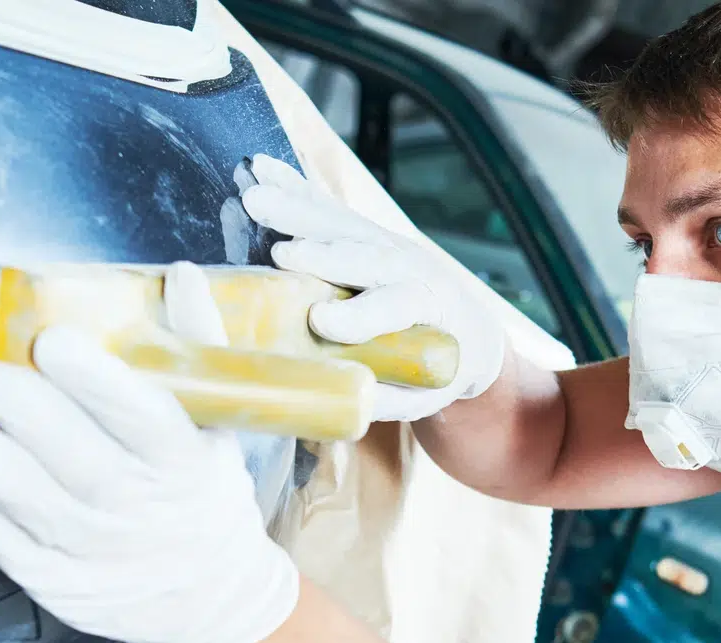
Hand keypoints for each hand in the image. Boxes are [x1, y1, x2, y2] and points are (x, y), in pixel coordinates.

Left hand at [0, 270, 298, 642]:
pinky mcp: (64, 586)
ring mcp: (101, 553)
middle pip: (81, 460)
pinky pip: (11, 551)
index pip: (143, 418)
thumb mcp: (216, 427)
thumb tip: (180, 276)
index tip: (54, 341)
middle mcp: (143, 509)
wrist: (210, 598)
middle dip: (26, 413)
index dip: (96, 380)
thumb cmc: (202, 496)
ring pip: (38, 507)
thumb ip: (195, 350)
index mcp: (183, 463)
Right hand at [240, 154, 504, 422]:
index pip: (395, 307)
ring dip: (293, 207)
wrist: (469, 328)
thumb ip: (389, 395)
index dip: (360, 315)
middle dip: (321, 251)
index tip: (321, 321)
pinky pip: (323, 207)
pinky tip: (258, 167)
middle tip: (281, 252)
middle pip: (362, 253)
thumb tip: (342, 396)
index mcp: (426, 307)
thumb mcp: (426, 393)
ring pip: (337, 222)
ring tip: (252, 194)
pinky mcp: (363, 231)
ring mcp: (384, 242)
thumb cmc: (442, 369)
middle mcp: (407, 266)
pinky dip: (291, 186)